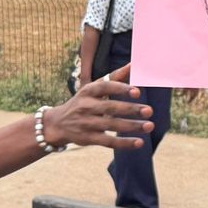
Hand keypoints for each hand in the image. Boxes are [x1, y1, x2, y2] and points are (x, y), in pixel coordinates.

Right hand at [40, 64, 154, 150]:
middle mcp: (86, 106)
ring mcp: (86, 123)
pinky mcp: (88, 138)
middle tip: (149, 110)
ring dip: (132, 126)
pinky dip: (124, 143)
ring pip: (111, 125)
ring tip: (150, 125)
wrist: (57, 124)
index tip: (138, 91)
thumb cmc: (83, 102)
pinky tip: (139, 142)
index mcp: (88, 91)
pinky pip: (108, 141)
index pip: (104, 87)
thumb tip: (134, 65)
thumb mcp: (94, 89)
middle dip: (130, 109)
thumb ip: (114, 78)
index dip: (120, 88)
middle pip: (110, 107)